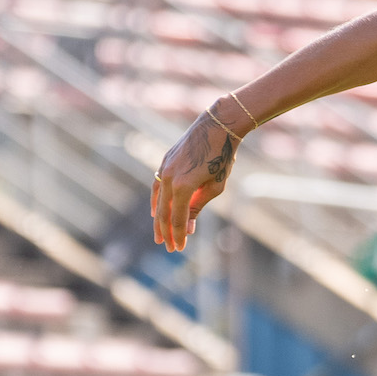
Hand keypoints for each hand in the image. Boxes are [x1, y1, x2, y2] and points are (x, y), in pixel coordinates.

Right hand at [150, 112, 240, 253]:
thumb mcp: (214, 187)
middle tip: (169, 247)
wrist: (216, 127)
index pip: (178, 219)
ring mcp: (164, 169)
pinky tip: (155, 212)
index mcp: (183, 187)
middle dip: (167, 232)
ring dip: (158, 220)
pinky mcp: (164, 162)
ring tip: (158, 235)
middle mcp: (169, 179)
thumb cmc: (221, 158)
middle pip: (164, 213)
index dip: (179, 235)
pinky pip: (156, 186)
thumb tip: (189, 228)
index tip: (179, 249)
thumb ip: (198, 207)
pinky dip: (155, 201)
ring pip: (157, 201)